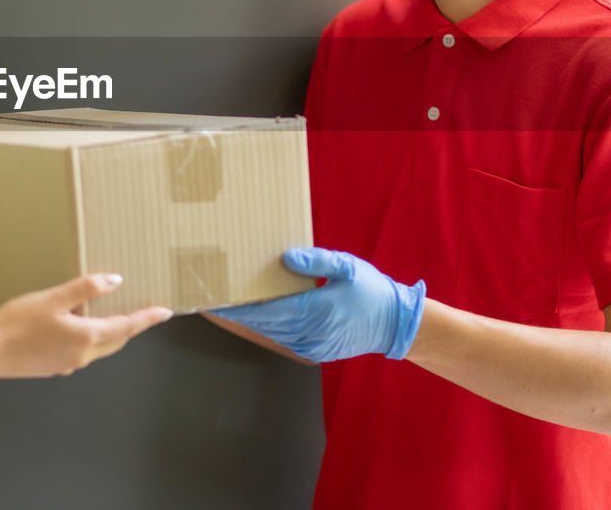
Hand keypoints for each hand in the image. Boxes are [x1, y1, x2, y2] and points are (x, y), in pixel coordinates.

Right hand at [0, 274, 172, 378]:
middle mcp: (83, 354)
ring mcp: (69, 363)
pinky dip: (92, 338)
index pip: (127, 327)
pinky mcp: (56, 366)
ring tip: (116, 315)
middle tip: (145, 311)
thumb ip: (84, 289)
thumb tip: (115, 281)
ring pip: (101, 347)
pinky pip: (83, 351)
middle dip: (132, 325)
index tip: (166, 312)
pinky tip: (81, 326)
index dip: (148, 318)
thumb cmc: (16, 324)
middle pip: (117, 339)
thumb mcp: (52, 298)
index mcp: (86, 336)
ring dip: (112, 332)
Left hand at [210, 247, 424, 361]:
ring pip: (271, 333)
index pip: (266, 310)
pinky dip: (270, 327)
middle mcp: (309, 332)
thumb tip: (285, 258)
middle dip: (238, 311)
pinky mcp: (315, 352)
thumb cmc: (371, 290)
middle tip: (215, 299)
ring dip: (252, 320)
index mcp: (315, 310)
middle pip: (263, 323)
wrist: (395, 324)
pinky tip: (260, 315)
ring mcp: (311, 345)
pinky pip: (284, 339)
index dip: (239, 306)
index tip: (217, 299)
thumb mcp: (346, 267)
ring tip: (230, 305)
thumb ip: (316, 261)